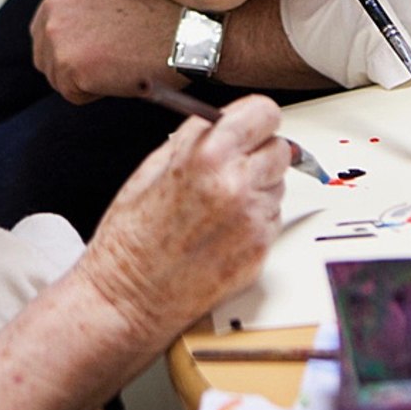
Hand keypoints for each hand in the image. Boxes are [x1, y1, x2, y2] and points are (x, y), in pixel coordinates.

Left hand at [30, 0, 180, 103]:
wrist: (186, 34)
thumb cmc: (159, 21)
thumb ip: (82, 12)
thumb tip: (68, 41)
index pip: (46, 31)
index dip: (74, 48)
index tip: (100, 50)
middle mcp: (54, 4)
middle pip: (44, 55)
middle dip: (72, 67)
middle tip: (110, 63)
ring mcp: (59, 34)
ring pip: (56, 77)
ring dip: (84, 81)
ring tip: (117, 65)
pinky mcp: (69, 64)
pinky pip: (72, 94)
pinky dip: (95, 94)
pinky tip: (118, 76)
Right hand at [78, 94, 288, 343]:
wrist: (130, 296)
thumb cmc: (131, 237)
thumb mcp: (152, 167)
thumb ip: (195, 139)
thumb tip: (221, 121)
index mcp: (207, 156)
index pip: (265, 112)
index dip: (255, 118)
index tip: (249, 124)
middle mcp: (237, 185)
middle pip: (281, 148)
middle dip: (259, 152)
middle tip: (233, 164)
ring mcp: (253, 220)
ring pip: (278, 184)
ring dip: (258, 185)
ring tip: (220, 203)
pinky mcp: (262, 250)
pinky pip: (273, 217)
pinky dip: (255, 217)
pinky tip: (223, 227)